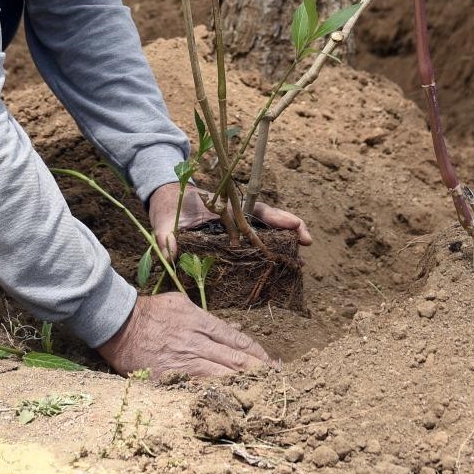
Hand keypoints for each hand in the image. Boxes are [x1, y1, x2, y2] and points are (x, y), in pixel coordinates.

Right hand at [96, 292, 276, 377]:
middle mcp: (195, 340)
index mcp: (198, 320)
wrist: (119, 325)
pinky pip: (199, 386)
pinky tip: (231, 398)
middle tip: (277, 378)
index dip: (255, 351)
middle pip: (233, 359)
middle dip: (258, 369)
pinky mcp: (171, 376)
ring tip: (262, 390)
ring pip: (221, 374)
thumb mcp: (181, 303)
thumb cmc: (150, 311)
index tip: (270, 361)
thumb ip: (207, 317)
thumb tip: (233, 330)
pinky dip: (217, 392)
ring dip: (243, 382)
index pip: (234, 339)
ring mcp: (184, 360)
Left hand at [147, 182, 312, 260]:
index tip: (297, 227)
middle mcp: (235, 216)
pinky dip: (268, 254)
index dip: (279, 218)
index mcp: (225, 208)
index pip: (258, 211)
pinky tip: (277, 270)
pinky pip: (253, 245)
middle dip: (290, 228)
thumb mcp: (165, 221)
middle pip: (269, 221)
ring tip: (301, 261)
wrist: (166, 202)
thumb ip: (166, 236)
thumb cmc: (169, 208)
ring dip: (284, 244)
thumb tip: (170, 253)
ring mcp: (235, 227)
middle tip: (308, 242)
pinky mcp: (231, 239)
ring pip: (265, 233)